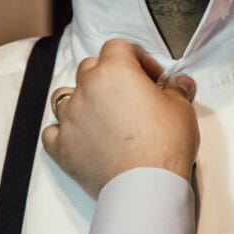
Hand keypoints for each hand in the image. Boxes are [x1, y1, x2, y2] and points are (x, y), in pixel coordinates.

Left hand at [41, 38, 199, 197]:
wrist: (146, 186)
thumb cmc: (165, 145)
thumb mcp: (181, 109)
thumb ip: (176, 90)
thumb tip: (180, 84)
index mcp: (115, 71)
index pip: (118, 47)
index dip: (136, 58)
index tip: (150, 77)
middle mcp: (86, 88)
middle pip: (89, 67)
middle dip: (108, 76)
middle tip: (129, 96)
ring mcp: (70, 118)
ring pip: (64, 95)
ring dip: (81, 100)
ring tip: (101, 115)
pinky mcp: (61, 147)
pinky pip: (53, 131)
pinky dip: (64, 132)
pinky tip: (81, 138)